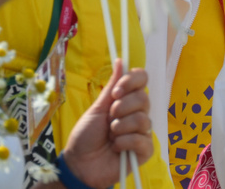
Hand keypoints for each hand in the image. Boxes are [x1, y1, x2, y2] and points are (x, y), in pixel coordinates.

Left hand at [61, 60, 153, 188]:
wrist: (80, 163)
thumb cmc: (86, 136)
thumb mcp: (97, 108)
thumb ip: (112, 86)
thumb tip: (120, 61)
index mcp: (126, 100)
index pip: (142, 80)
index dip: (132, 81)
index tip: (116, 92)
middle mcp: (137, 113)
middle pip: (144, 98)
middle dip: (122, 107)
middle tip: (109, 118)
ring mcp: (142, 132)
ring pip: (142, 119)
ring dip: (120, 127)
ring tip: (110, 135)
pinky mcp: (144, 151)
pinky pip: (142, 139)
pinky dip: (124, 142)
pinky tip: (115, 147)